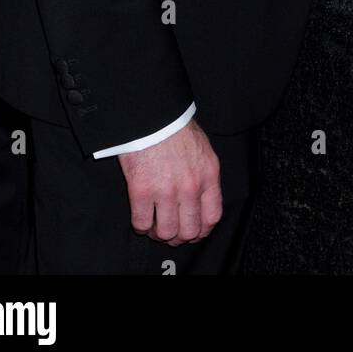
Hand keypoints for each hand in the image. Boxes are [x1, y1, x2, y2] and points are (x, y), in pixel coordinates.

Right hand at [118, 119, 221, 245]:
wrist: (153, 115)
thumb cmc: (176, 128)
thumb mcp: (202, 149)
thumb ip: (204, 175)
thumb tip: (200, 200)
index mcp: (208, 175)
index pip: (212, 217)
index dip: (201, 231)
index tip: (193, 232)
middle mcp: (190, 187)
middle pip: (189, 230)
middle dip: (179, 236)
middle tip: (170, 231)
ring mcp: (166, 190)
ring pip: (166, 232)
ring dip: (159, 233)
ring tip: (154, 226)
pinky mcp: (142, 190)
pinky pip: (142, 223)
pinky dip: (141, 225)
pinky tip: (141, 218)